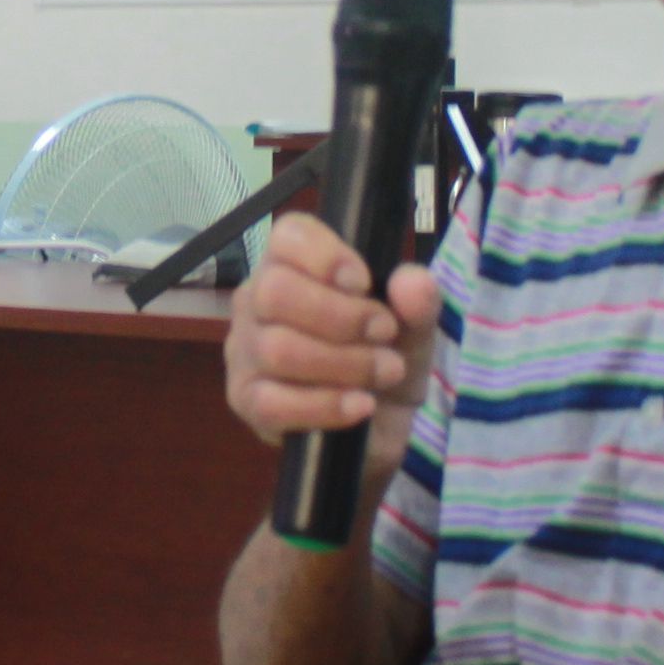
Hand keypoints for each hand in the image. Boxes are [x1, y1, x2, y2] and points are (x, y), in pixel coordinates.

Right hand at [223, 209, 438, 470]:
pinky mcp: (246, 402)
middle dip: (342, 316)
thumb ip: (419, 302)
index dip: (325, 255)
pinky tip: (360, 406)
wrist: (377, 429)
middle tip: (385, 333)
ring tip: (385, 372)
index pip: (287, 236)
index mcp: (292, 266)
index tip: (365, 284)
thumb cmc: (384, 359)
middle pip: (275, 291)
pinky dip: (325, 405)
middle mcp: (256, 301)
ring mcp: (244, 352)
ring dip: (345, 364)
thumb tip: (412, 282)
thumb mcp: (416, 330)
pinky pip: (272, 403)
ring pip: (277, 349)